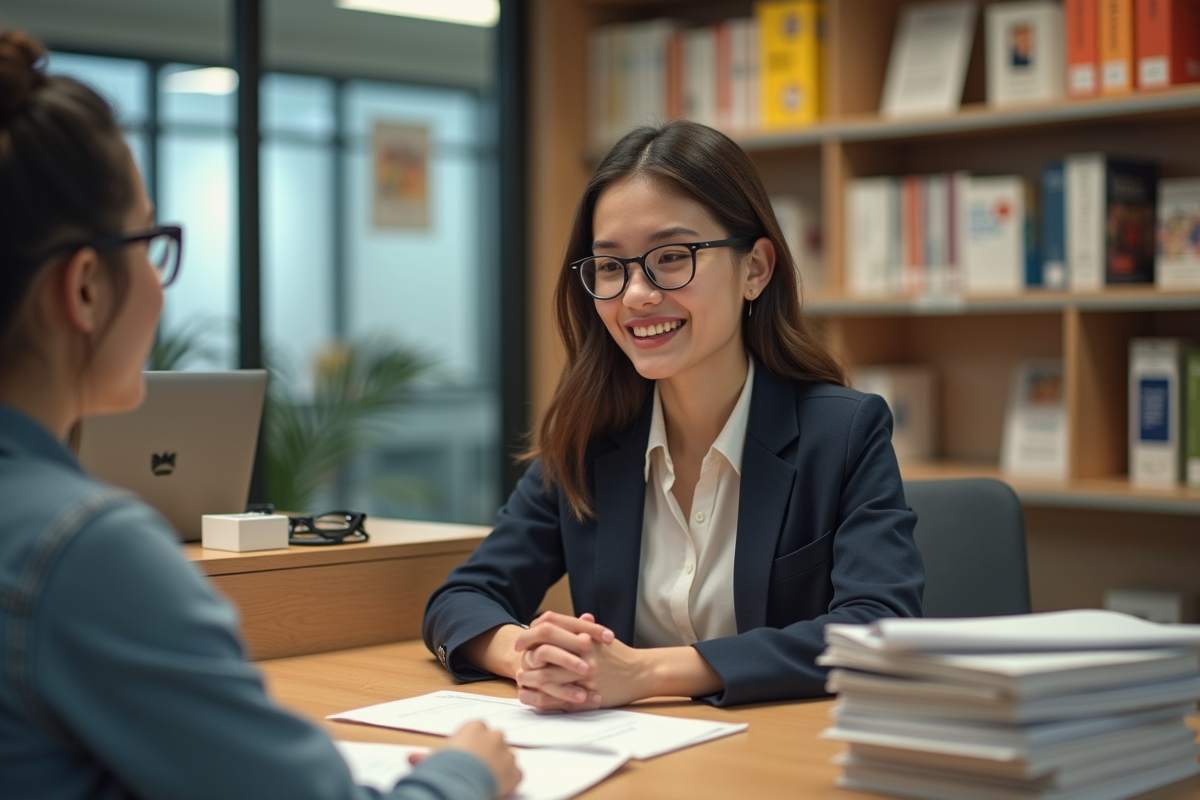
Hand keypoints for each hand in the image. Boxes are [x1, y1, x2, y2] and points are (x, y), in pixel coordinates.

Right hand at [412, 721, 521, 797]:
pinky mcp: (515, 771)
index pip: (478, 729)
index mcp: (474, 727)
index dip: (472, 743)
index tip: (466, 754)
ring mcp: (507, 753)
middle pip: (495, 740)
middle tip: (477, 767)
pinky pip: (516, 774)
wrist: (460, 783)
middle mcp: (494, 736)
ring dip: (500, 765)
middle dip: (489, 751)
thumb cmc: (445, 767)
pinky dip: (509, 780)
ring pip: (507, 756)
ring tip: (486, 778)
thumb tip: (410, 758)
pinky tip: (498, 787)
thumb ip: (426, 757)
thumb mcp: (434, 760)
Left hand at [514, 612, 642, 710]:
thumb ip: (573, 628)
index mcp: (583, 635)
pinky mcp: (586, 696)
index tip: (521, 641)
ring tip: (521, 679)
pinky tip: (529, 696)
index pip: (549, 626)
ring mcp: (584, 676)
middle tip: (518, 661)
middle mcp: (583, 653)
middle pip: (542, 652)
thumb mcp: (597, 635)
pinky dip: (538, 698)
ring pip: (545, 677)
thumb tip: (545, 621)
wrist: (642, 673)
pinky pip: (556, 699)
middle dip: (525, 657)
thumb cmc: (617, 654)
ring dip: (528, 679)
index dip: (530, 633)